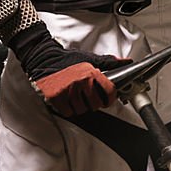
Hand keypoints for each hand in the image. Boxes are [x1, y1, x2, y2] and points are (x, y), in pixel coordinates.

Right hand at [9, 21, 129, 116]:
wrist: (45, 59)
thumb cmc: (67, 59)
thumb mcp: (89, 58)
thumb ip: (108, 62)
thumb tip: (126, 62)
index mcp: (91, 73)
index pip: (108, 91)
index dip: (110, 98)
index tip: (108, 99)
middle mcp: (81, 82)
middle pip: (95, 105)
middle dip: (94, 103)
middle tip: (90, 98)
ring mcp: (68, 91)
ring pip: (82, 110)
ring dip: (81, 106)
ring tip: (77, 97)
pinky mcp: (57, 98)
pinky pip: (69, 112)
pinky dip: (69, 109)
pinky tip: (68, 100)